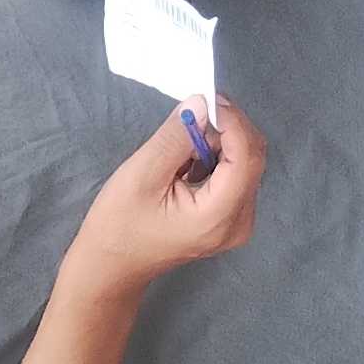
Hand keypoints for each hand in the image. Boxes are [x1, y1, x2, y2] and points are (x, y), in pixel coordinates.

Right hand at [61, 99, 264, 293]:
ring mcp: (237, 223)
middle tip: (192, 113)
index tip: (207, 97)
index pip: (246, 157)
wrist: (111, 266)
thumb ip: (175, 138)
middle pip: (252, 159)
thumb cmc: (119, 225)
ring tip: (183, 142)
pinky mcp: (229, 219)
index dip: (233, 121)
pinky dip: (217, 158)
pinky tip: (188, 161)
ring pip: (245, 164)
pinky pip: (235, 176)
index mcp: (218, 216)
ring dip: (220, 142)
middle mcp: (238, 222)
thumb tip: (202, 102)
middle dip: (227, 129)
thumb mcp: (142, 175)